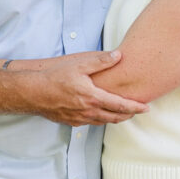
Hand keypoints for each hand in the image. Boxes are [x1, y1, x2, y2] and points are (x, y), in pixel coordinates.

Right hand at [25, 51, 148, 126]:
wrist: (32, 93)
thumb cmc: (54, 77)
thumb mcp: (79, 64)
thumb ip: (101, 61)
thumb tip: (119, 55)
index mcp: (93, 98)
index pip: (120, 105)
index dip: (135, 107)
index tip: (147, 108)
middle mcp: (88, 112)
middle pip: (115, 117)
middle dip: (129, 115)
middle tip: (138, 111)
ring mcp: (79, 119)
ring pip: (103, 122)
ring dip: (115, 118)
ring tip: (123, 113)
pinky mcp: (71, 122)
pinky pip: (91, 123)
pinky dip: (100, 119)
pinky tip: (101, 114)